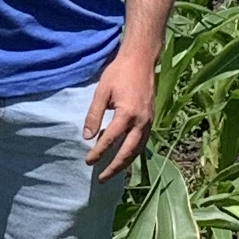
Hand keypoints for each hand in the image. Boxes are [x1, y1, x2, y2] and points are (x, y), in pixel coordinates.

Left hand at [81, 47, 155, 180]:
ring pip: (138, 149)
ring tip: (112, 172)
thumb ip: (94, 115)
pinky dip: (133, 152)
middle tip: (101, 178)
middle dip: (114, 167)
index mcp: (128, 114)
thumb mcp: (102, 91)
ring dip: (125, 163)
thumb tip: (87, 137)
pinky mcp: (151, 120)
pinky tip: (124, 156)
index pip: (110, 139)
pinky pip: (142, 142)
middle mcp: (141, 121)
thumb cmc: (119, 73)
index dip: (98, 152)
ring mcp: (149, 121)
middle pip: (128, 151)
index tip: (88, 161)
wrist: (141, 60)